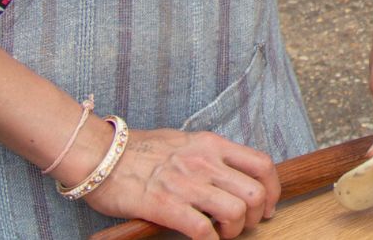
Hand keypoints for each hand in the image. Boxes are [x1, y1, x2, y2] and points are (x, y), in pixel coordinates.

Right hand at [82, 126, 278, 238]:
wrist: (100, 155)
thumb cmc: (138, 151)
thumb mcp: (183, 141)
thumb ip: (208, 155)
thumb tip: (229, 174)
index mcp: (211, 145)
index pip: (261, 164)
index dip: (273, 190)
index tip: (268, 206)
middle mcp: (204, 162)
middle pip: (254, 192)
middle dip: (256, 216)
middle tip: (245, 226)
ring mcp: (186, 184)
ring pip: (235, 212)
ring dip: (234, 231)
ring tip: (222, 234)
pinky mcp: (165, 206)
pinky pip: (202, 230)